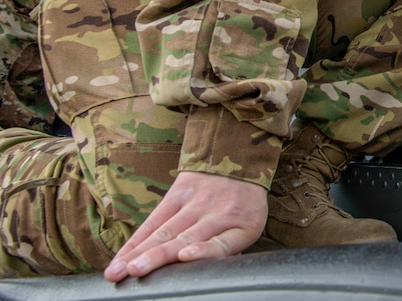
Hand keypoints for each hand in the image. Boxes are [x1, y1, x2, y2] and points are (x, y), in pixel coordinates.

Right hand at [104, 171, 267, 281]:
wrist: (238, 158)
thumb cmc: (243, 205)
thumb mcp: (249, 225)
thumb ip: (229, 248)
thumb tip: (206, 273)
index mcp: (243, 226)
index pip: (223, 242)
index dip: (204, 249)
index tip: (185, 255)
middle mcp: (219, 213)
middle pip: (185, 237)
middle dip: (158, 255)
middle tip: (135, 271)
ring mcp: (196, 202)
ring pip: (165, 230)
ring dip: (140, 251)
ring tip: (122, 269)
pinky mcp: (179, 193)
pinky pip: (154, 220)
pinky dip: (136, 241)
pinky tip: (123, 257)